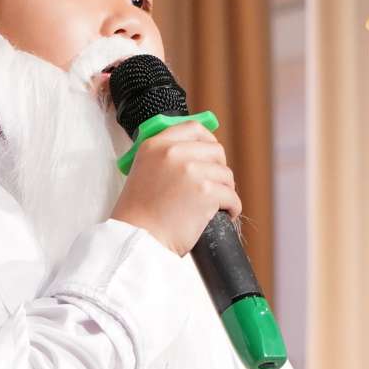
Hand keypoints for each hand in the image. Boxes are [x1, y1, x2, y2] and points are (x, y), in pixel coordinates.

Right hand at [110, 122, 241, 256]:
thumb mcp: (143, 171)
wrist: (137, 240)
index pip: (193, 129)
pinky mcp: (206, 192)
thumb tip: (198, 152)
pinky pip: (232, 196)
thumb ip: (165, 158)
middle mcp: (173, 153)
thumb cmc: (139, 214)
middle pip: (215, 151)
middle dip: (219, 169)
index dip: (208, 140)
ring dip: (226, 191)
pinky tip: (225, 214)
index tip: (212, 154)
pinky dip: (232, 208)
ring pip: (226, 175)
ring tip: (217, 205)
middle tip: (215, 185)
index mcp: (156, 145)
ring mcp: (191, 171)